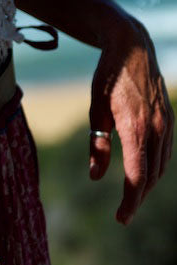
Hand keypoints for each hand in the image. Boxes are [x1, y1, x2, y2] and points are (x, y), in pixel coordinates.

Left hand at [89, 18, 173, 223]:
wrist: (132, 47)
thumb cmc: (108, 77)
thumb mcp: (95, 109)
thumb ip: (98, 145)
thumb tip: (96, 176)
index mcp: (135, 127)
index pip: (136, 175)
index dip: (130, 200)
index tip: (121, 218)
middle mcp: (156, 127)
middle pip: (151, 175)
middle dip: (138, 197)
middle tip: (124, 214)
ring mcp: (166, 122)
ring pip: (161, 165)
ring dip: (148, 184)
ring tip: (132, 197)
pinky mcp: (169, 118)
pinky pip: (166, 151)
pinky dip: (156, 167)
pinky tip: (145, 173)